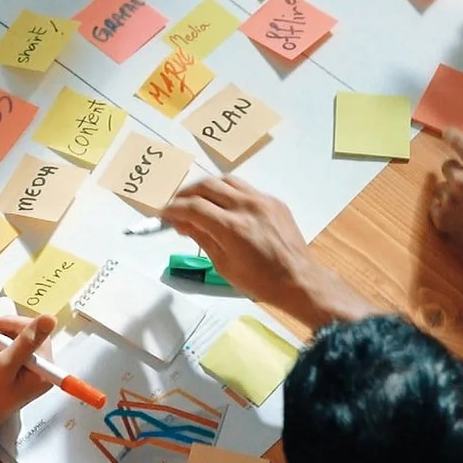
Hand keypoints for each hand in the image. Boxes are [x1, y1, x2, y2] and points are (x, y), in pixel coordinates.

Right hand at [0, 314, 59, 441]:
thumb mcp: (4, 364)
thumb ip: (27, 341)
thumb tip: (50, 318)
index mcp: (43, 371)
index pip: (38, 334)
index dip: (15, 325)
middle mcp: (40, 372)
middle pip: (28, 338)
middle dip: (3, 337)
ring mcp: (27, 374)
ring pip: (15, 343)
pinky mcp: (15, 376)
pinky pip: (8, 353)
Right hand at [162, 176, 367, 325]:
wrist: (299, 280)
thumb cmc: (260, 282)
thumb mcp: (224, 265)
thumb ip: (202, 238)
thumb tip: (181, 222)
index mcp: (232, 228)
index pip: (193, 207)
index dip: (174, 209)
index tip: (163, 214)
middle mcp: (246, 207)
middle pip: (207, 186)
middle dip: (186, 194)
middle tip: (176, 205)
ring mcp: (262, 201)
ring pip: (226, 181)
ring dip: (207, 188)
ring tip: (197, 201)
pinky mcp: (274, 201)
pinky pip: (245, 189)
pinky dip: (228, 193)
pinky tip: (224, 206)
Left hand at [429, 132, 462, 273]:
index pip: (460, 144)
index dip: (452, 135)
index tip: (446, 132)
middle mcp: (461, 181)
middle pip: (447, 166)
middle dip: (456, 172)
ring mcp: (449, 200)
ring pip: (441, 187)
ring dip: (450, 192)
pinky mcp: (441, 218)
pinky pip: (436, 205)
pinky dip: (444, 209)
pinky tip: (459, 218)